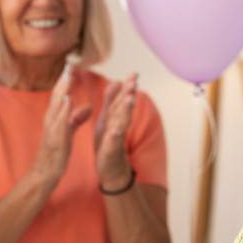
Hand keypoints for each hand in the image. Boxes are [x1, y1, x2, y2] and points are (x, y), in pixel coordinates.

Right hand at [31, 63, 91, 184]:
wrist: (45, 172)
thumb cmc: (57, 152)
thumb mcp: (69, 132)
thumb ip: (78, 118)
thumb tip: (89, 106)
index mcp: (55, 117)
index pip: (61, 94)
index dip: (66, 80)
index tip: (72, 64)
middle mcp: (51, 120)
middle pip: (57, 96)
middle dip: (63, 80)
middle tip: (70, 63)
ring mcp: (52, 129)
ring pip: (57, 106)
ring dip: (62, 90)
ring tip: (68, 76)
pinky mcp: (55, 138)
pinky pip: (60, 122)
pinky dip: (64, 110)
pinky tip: (68, 100)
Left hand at [93, 73, 137, 189]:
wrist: (111, 169)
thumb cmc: (108, 142)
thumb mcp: (107, 118)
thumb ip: (112, 101)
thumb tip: (118, 81)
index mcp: (115, 117)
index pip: (122, 98)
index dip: (128, 86)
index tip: (135, 73)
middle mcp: (118, 125)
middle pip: (124, 108)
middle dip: (129, 94)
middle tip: (135, 82)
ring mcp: (116, 138)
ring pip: (122, 123)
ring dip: (126, 112)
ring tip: (129, 100)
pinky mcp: (110, 151)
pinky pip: (113, 143)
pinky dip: (115, 136)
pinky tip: (115, 130)